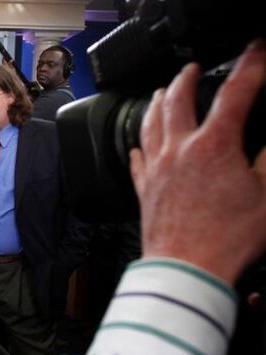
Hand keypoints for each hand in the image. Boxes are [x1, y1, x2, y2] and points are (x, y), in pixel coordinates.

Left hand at [129, 40, 265, 283]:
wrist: (187, 269)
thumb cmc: (227, 238)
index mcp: (213, 145)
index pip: (236, 93)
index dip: (252, 66)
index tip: (259, 50)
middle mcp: (178, 150)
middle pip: (177, 101)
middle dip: (187, 78)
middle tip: (193, 67)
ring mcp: (156, 170)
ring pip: (149, 125)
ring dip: (154, 103)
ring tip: (158, 92)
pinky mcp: (144, 191)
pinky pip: (136, 161)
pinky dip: (138, 147)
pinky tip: (138, 146)